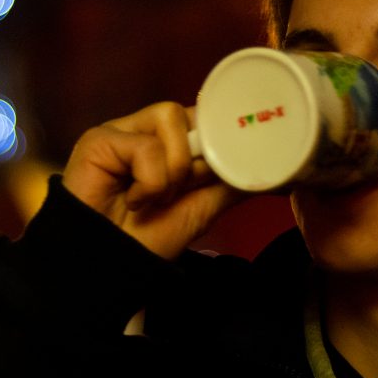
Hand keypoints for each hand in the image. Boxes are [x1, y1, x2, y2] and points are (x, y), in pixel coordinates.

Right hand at [62, 102, 243, 259]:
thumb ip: (231, 184)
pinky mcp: (100, 139)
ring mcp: (122, 130)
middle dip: (197, 160)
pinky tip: (133, 201)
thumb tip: (277, 174)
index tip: (236, 153)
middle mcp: (145, 129)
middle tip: (182, 192)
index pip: (203, 116)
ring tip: (154, 199)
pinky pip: (146, 146)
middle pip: (191, 113)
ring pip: (171, 119)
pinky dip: (150, 183)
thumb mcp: (202, 209)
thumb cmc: (148, 238)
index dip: (221, 133)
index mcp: (168, 142)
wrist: (109, 264)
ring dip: (174, 170)